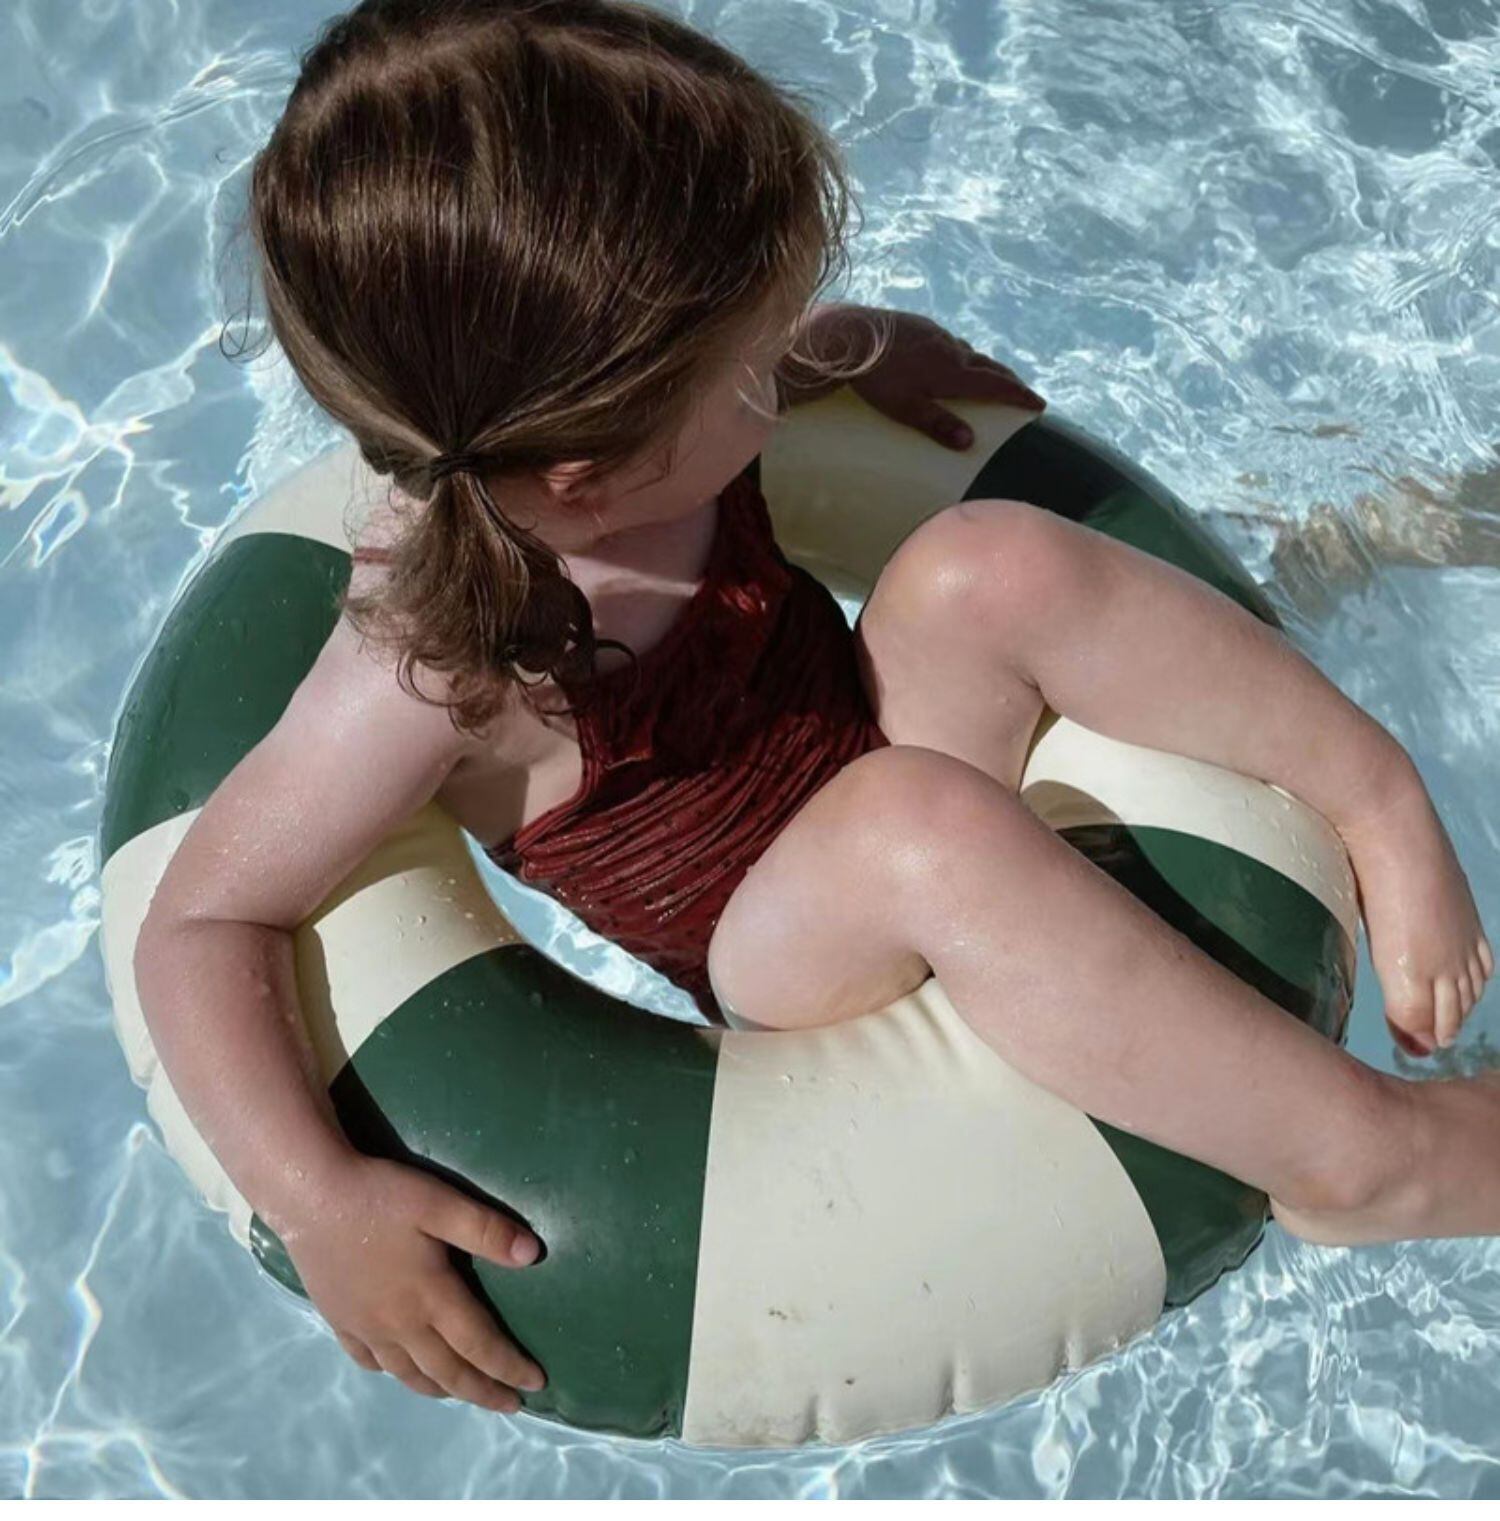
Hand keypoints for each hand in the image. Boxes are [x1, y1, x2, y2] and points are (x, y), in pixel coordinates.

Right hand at [278, 1152, 546, 1411]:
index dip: (509, 1367)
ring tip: (464, 1394)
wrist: (310, 1196)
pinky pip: (370, 1362)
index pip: (480, 1344)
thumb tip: (534, 1255)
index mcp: (431, 1297)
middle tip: (511, 1405)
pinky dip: (395, 1374)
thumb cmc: (381, 1197)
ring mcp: (365, 1327)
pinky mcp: (339, 1321)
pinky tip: (401, 1370)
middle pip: (448, 1371)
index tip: (536, 1383)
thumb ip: (487, 1230)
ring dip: (442, 1389)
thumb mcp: (441, 1203)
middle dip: (483, 1392)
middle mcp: (400, 1324)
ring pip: (409, 1374)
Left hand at [809, 305, 1045, 449]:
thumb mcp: (906, 408)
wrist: (848, 336)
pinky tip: (951, 358)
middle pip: (988, 365)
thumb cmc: (876, 379)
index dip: (1018, 395)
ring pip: (968, 352)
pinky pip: (949, 342)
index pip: (995, 385)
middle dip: (1007, 380)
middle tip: (1022, 392)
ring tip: (989, 377)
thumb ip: (937, 424)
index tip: (1038, 403)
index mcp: (951, 372)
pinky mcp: (920, 326)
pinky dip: (960, 354)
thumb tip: (970, 442)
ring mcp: (936, 334)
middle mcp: (951, 350)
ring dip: (983, 365)